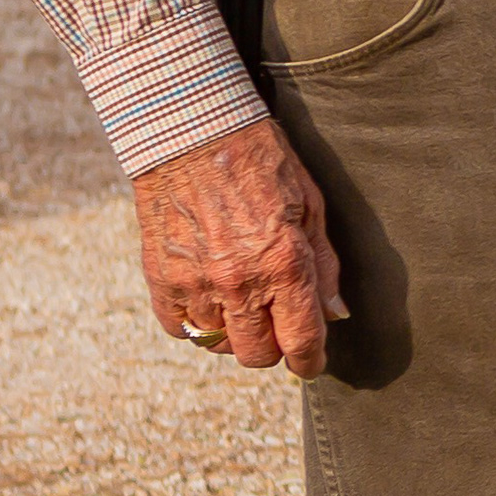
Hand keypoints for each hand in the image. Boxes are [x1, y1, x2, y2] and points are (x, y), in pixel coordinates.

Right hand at [135, 115, 348, 374]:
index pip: (301, 342)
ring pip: (216, 343)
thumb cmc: (261, 161)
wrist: (192, 132)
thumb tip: (335, 313)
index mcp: (284, 265)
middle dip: (272, 348)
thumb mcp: (310, 206)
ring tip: (240, 303)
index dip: (310, 362)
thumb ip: (323, 266)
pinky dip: (193, 321)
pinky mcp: (160, 277)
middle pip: (256, 355)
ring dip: (232, 332)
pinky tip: (207, 298)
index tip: (310, 363)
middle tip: (275, 326)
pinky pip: (177, 326)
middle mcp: (238, 282)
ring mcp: (195, 283)